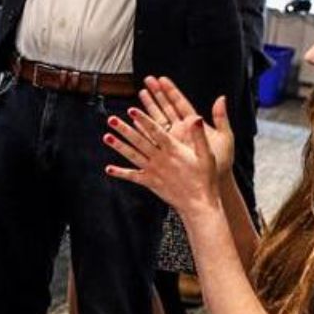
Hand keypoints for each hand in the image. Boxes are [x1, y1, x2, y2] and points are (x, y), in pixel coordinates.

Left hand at [102, 78, 232, 215]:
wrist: (199, 204)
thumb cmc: (205, 178)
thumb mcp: (207, 155)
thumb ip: (199, 136)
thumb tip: (196, 117)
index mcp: (173, 150)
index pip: (155, 131)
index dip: (143, 119)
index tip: (131, 109)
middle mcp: (160, 159)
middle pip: (139, 141)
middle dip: (124, 129)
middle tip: (111, 119)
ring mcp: (153, 171)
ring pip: (133, 155)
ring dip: (119, 146)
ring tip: (106, 137)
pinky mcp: (150, 182)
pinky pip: (133, 177)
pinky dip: (121, 173)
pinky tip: (108, 169)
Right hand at [140, 76, 234, 176]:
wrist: (214, 182)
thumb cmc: (221, 162)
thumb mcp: (225, 138)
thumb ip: (221, 118)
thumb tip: (221, 98)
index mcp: (193, 125)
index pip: (180, 103)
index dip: (171, 91)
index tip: (162, 78)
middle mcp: (180, 131)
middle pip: (165, 109)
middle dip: (156, 94)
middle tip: (147, 80)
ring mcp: (171, 142)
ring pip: (155, 122)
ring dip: (146, 111)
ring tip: (137, 98)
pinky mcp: (166, 153)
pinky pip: (151, 142)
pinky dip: (142, 134)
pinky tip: (133, 127)